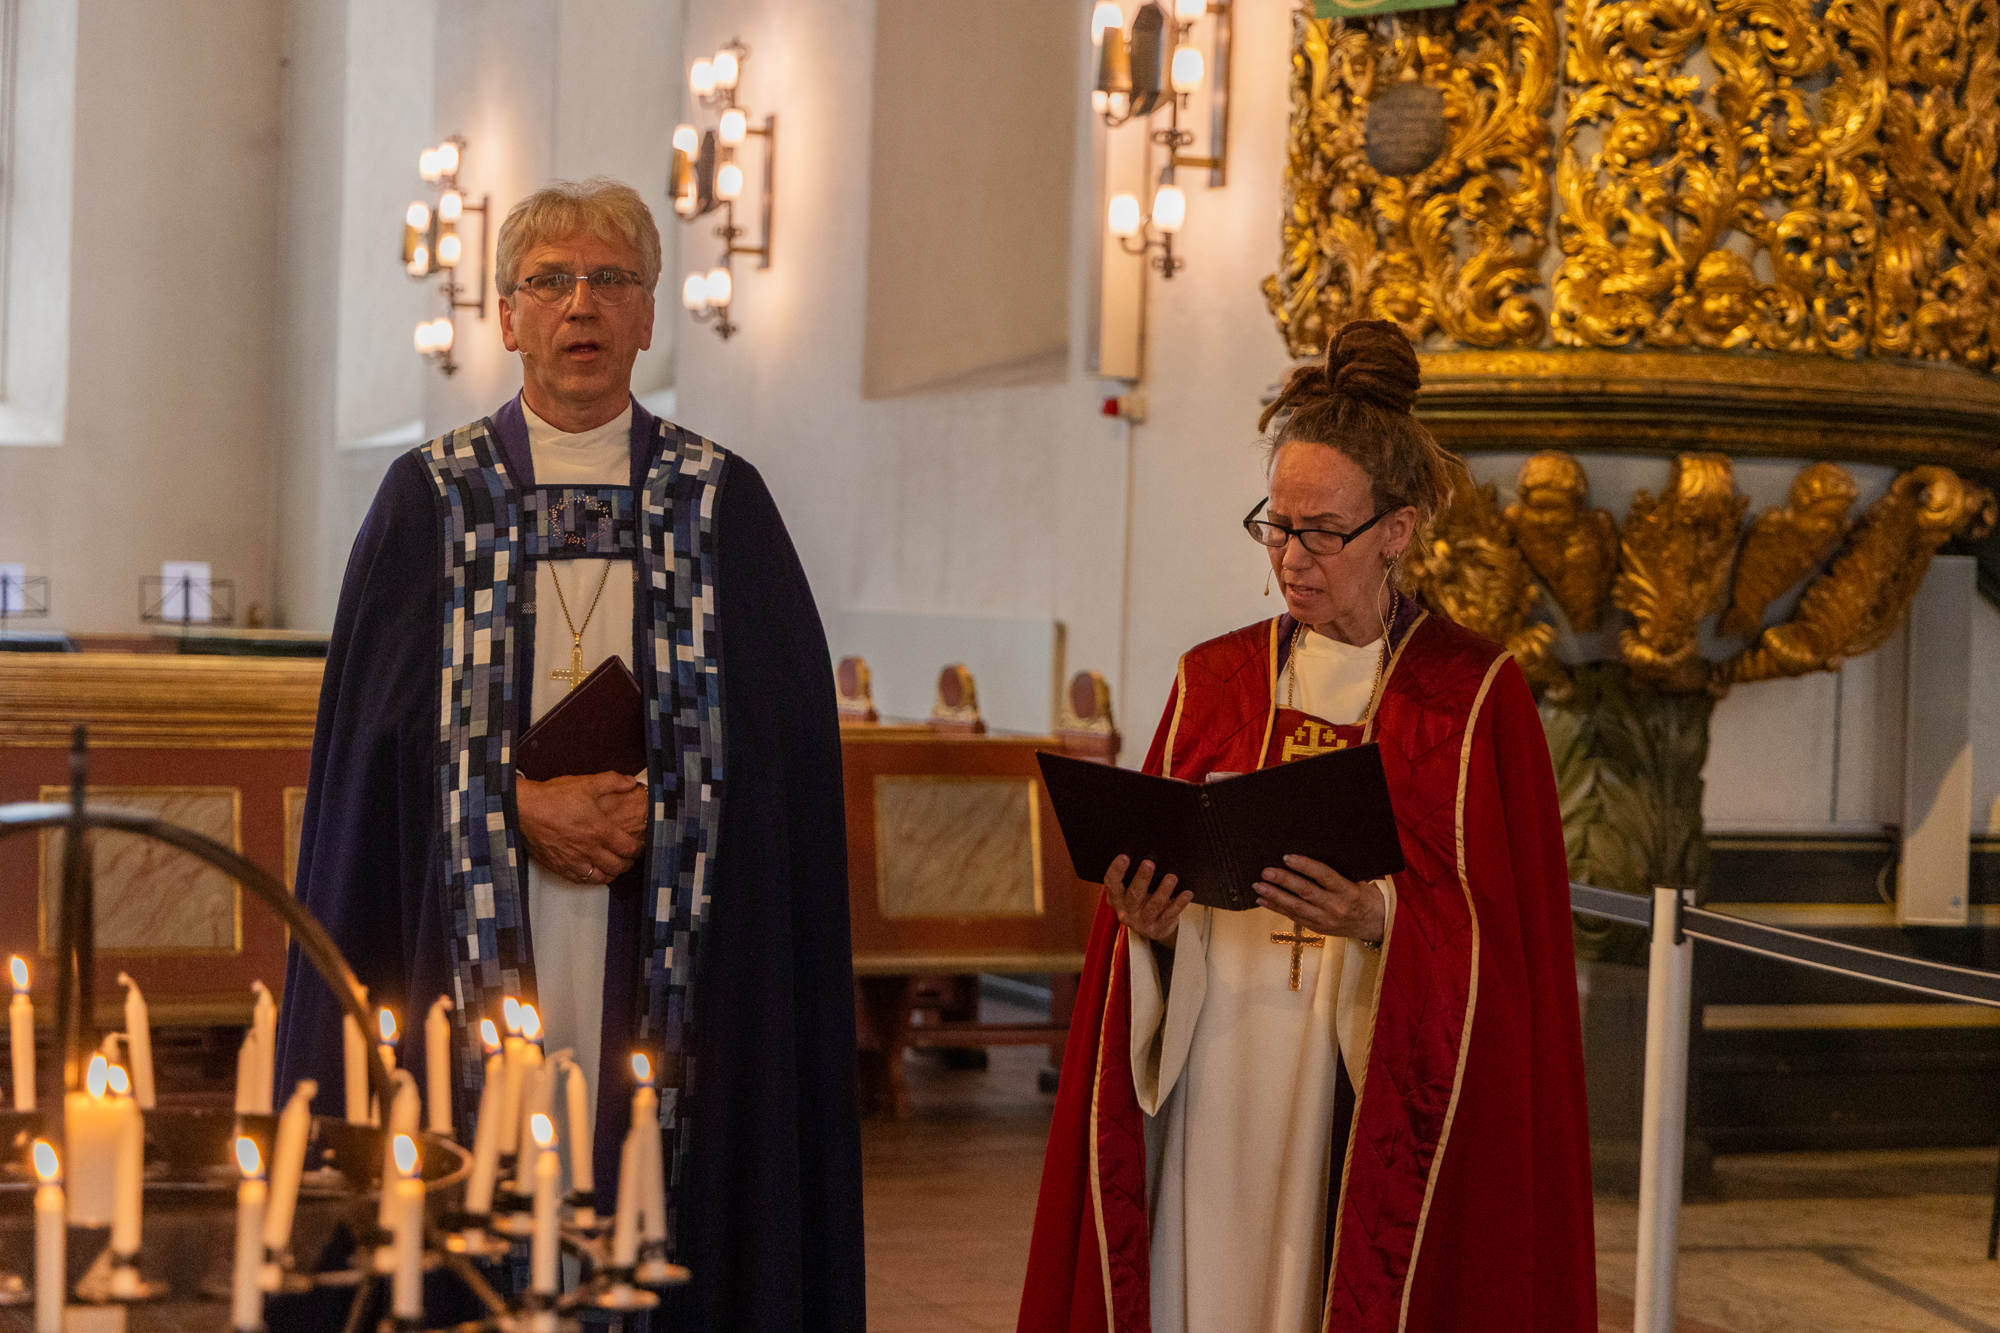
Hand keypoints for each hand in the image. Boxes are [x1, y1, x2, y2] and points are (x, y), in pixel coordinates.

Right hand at [517, 771, 647, 883]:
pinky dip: (591, 878)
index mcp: (600, 831)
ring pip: (601, 877)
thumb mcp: (587, 783)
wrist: (523, 809)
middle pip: (618, 866)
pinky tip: (593, 871)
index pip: (629, 848)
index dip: (639, 848)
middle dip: (628, 862)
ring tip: (614, 866)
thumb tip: (631, 781)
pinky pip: (581, 881)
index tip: (640, 845)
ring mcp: (574, 861)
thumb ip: (613, 782)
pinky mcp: (559, 867)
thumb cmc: (554, 797)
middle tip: (629, 857)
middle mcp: (589, 850)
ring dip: (611, 873)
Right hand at [1104, 855, 1194, 942]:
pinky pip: (1169, 915)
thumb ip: (1134, 877)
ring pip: (1153, 906)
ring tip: (1171, 877)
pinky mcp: (1157, 929)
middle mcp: (1126, 911)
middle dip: (1142, 879)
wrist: (1151, 929)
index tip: (1124, 856)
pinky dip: (1178, 904)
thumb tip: (1149, 853)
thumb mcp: (1131, 891)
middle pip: (1134, 895)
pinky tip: (1186, 893)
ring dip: (1163, 891)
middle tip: (1149, 863)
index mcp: (1117, 898)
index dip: (1117, 871)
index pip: (1112, 884)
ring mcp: (1142, 922)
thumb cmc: (1141, 900)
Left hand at [1253, 855, 1384, 942]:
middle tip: (1265, 872)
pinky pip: (1294, 917)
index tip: (1287, 857)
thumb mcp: (1360, 881)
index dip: (1305, 866)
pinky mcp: (1318, 928)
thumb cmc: (1367, 897)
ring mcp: (1325, 920)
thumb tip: (1313, 852)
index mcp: (1348, 891)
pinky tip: (1262, 900)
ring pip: (1296, 907)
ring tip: (1258, 886)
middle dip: (1283, 881)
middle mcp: (1335, 907)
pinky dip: (1276, 908)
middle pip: (1305, 892)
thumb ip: (1339, 871)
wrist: (1377, 925)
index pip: (1324, 876)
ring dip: (1274, 896)